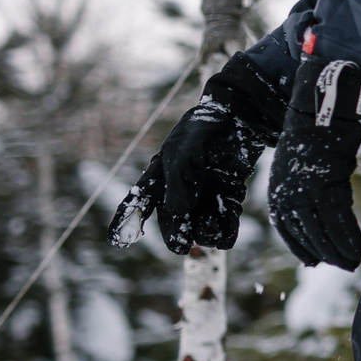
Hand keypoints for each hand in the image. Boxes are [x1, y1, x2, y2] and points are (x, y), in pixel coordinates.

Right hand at [109, 57, 281, 254]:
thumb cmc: (207, 127)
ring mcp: (205, 190)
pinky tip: (227, 237)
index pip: (139, 198)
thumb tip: (178, 211)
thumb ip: (181, 179)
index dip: (126, 219)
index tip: (118, 240)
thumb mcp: (187, 149)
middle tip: (184, 246)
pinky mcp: (228, 191)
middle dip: (177, 232)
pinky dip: (225, 227)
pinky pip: (223, 215)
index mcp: (161, 172)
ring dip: (204, 232)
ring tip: (213, 239)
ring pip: (200, 219)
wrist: (242, 115)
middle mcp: (181, 185)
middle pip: (174, 217)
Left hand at [267, 56, 360, 270]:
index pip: (287, 226)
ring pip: (322, 230)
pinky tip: (357, 249)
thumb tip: (320, 200)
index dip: (300, 246)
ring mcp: (305, 191)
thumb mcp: (303, 160)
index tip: (312, 260)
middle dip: (323, 252)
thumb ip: (306, 182)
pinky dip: (348, 238)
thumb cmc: (316, 131)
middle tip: (341, 265)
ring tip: (352, 262)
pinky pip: (338, 220)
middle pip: (306, 232)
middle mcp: (287, 193)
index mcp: (279, 188)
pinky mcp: (326, 186)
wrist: (322, 109)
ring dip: (338, 249)